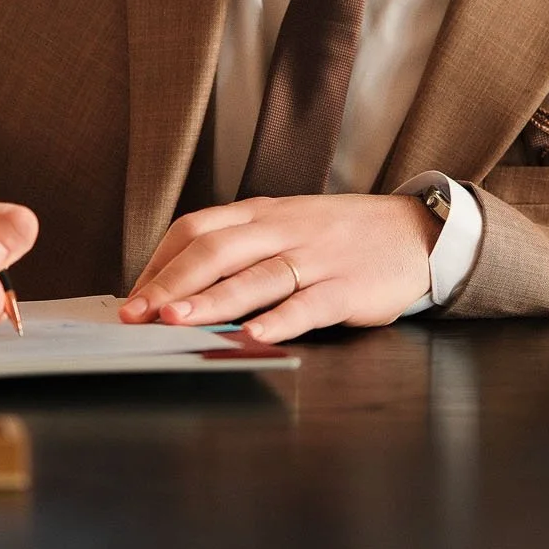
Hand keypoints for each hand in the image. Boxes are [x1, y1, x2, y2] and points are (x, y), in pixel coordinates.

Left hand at [121, 193, 436, 342]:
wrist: (416, 231)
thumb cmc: (342, 235)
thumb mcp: (288, 224)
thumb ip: (242, 244)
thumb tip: (180, 282)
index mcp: (262, 212)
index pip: (196, 228)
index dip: (160, 262)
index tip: (132, 295)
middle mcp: (282, 229)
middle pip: (215, 249)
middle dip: (170, 283)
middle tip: (135, 314)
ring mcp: (315, 257)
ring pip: (254, 276)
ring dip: (211, 300)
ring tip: (175, 321)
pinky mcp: (346, 287)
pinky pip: (307, 304)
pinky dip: (278, 320)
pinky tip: (252, 336)